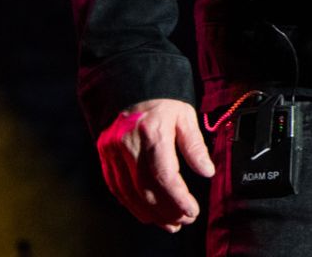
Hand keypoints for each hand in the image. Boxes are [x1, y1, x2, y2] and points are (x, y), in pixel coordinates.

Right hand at [96, 98, 215, 231]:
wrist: (130, 88)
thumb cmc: (161, 103)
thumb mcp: (185, 116)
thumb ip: (194, 146)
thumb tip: (207, 171)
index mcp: (151, 131)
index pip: (164, 174)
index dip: (178, 198)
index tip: (191, 210)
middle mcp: (128, 144)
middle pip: (146, 188)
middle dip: (167, 210)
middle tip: (184, 220)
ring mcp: (112, 152)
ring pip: (130, 193)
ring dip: (151, 213)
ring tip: (171, 223)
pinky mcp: (105, 157)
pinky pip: (117, 188)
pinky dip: (133, 205)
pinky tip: (148, 214)